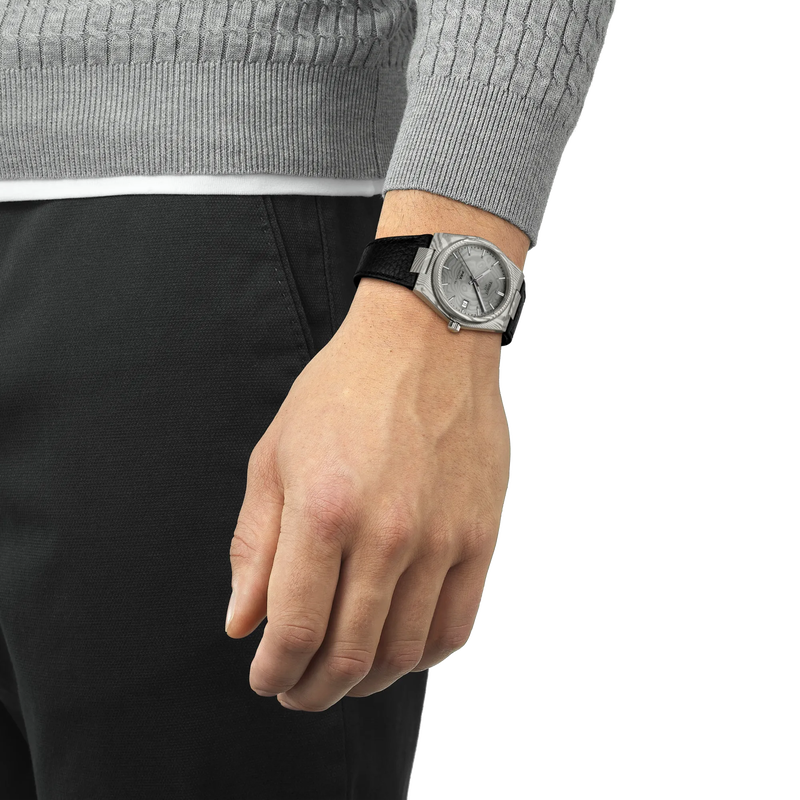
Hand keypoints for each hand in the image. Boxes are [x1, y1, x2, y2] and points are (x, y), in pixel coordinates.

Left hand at [225, 278, 510, 711]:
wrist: (425, 343)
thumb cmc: (350, 386)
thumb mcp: (276, 456)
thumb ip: (256, 544)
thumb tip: (243, 617)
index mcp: (325, 510)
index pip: (294, 628)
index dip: (273, 669)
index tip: (265, 675)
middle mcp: (387, 532)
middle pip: (348, 654)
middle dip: (311, 690)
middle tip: (297, 691)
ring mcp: (440, 538)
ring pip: (402, 653)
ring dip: (364, 684)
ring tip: (344, 677)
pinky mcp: (477, 536)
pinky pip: (455, 625)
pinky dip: (423, 657)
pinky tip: (401, 653)